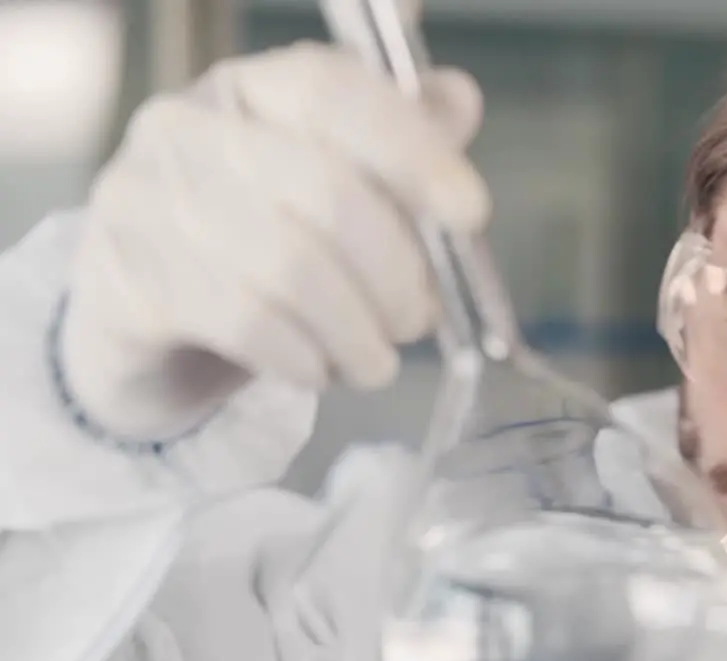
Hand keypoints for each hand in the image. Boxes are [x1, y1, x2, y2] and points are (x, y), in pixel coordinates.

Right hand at [60, 41, 488, 439]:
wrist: (149, 332)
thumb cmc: (260, 249)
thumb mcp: (336, 193)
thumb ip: (398, 148)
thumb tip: (460, 100)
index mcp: (250, 91)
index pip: (333, 93)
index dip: (412, 150)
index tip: (470, 213)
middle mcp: (186, 130)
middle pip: (326, 193)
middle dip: (396, 272)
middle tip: (419, 319)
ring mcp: (142, 203)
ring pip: (290, 267)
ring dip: (356, 330)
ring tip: (377, 360)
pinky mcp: (124, 285)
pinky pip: (245, 322)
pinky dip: (304, 357)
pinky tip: (321, 370)